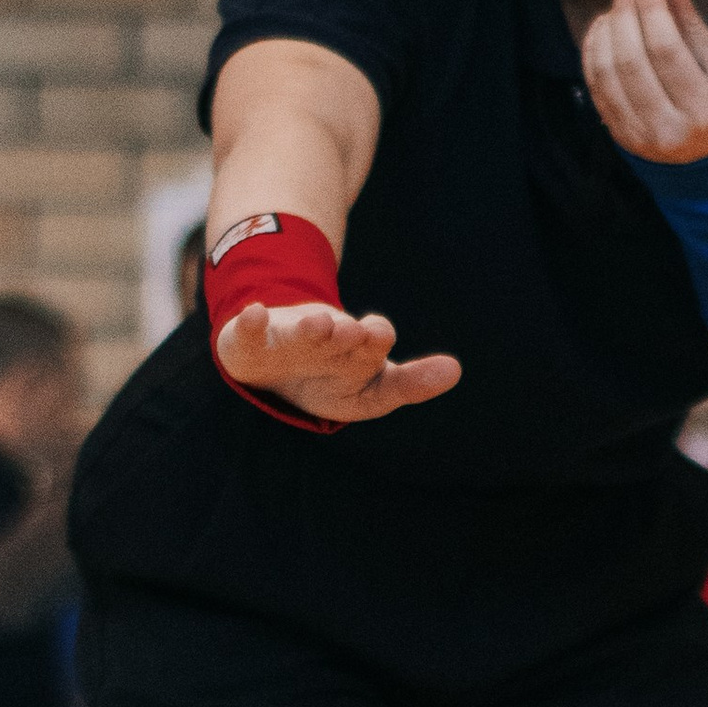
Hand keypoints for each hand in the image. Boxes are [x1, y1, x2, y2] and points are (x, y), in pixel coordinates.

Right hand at [213, 298, 459, 426]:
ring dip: (313, 328)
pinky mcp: (252, 341)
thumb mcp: (373, 392)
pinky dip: (251, 323)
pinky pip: (250, 332)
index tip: (378, 333)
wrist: (277, 365)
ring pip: (303, 332)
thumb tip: (457, 369)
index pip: (375, 341)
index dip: (377, 339)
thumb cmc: (335, 378)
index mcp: (358, 349)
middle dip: (348, 333)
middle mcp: (327, 338)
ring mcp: (290, 338)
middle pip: (341, 333)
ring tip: (319, 324)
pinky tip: (254, 314)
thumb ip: (410, 383)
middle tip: (354, 332)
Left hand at [582, 0, 707, 168]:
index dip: (651, 9)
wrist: (706, 158)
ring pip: (607, 74)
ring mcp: (639, 136)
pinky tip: (602, 29)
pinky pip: (596, 87)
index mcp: (704, 109)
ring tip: (615, 7)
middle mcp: (669, 129)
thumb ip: (694, 26)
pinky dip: (593, 52)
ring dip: (606, 32)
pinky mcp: (619, 135)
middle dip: (625, 14)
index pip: (667, 50)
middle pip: (632, 60)